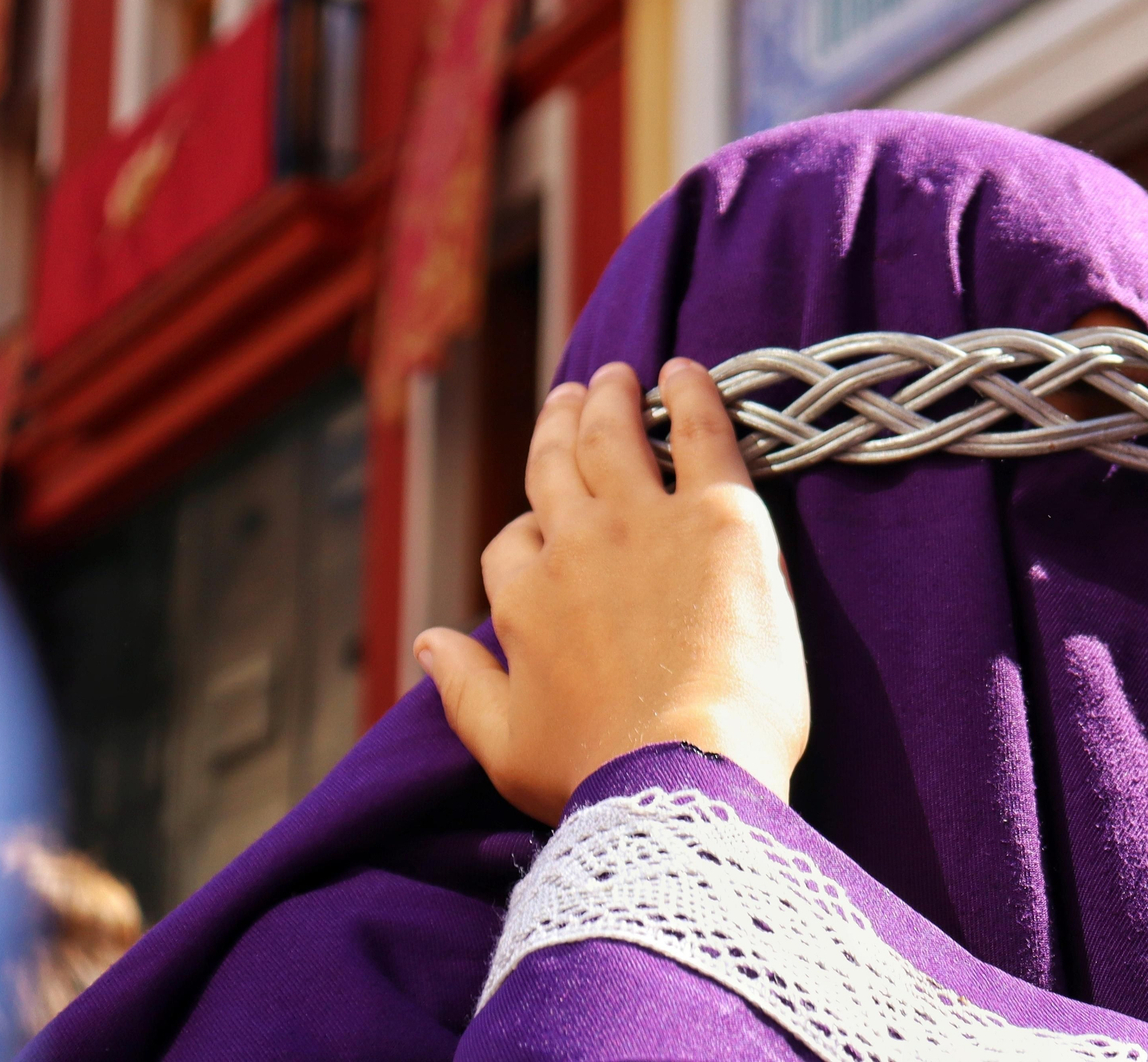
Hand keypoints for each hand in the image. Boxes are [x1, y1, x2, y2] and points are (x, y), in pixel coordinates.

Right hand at [413, 359, 810, 824]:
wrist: (688, 775)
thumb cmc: (600, 775)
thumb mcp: (506, 749)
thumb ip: (463, 690)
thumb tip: (427, 643)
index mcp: (523, 601)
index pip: (512, 544)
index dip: (529, 535)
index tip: (550, 536)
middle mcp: (574, 545)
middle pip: (555, 467)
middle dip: (558, 428)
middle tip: (572, 398)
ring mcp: (646, 522)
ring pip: (614, 436)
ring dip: (610, 399)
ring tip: (617, 376)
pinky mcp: (719, 516)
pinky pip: (700, 432)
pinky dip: (691, 394)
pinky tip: (683, 371)